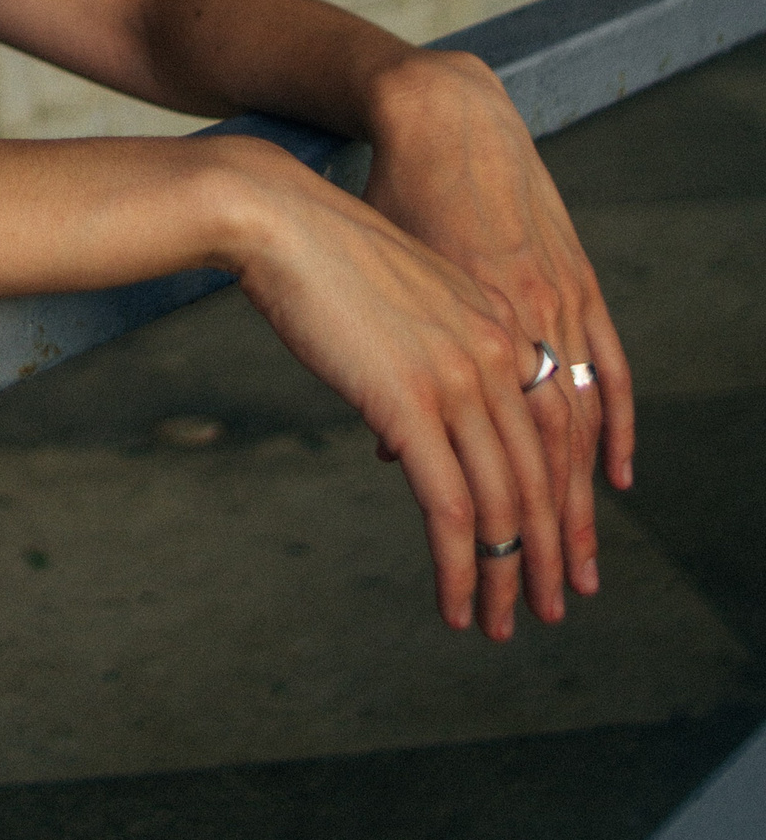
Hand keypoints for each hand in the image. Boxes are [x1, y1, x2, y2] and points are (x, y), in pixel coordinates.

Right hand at [361, 50, 633, 609]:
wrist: (278, 217)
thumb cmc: (322, 255)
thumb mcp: (403, 301)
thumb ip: (429, 357)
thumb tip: (412, 431)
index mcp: (503, 326)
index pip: (553, 434)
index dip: (560, 501)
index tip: (555, 549)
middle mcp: (498, 353)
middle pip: (542, 478)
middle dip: (546, 554)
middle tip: (548, 608)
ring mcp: (459, 378)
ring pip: (504, 503)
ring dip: (505, 574)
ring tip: (500, 622)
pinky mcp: (411, 404)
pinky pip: (450, 507)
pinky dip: (459, 566)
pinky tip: (456, 601)